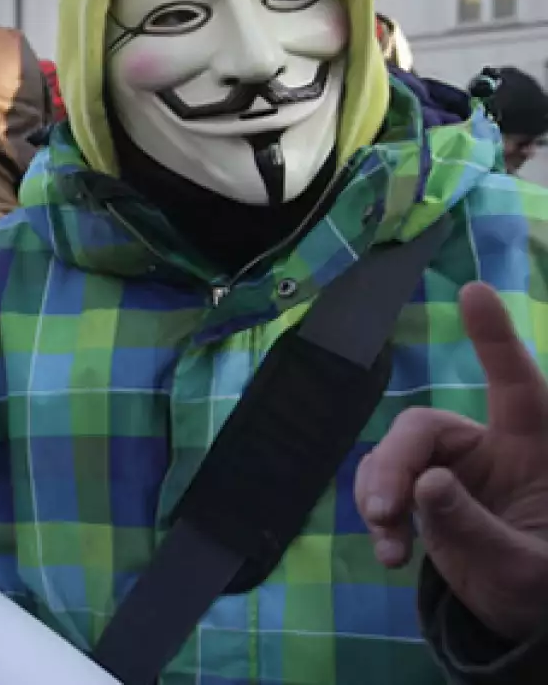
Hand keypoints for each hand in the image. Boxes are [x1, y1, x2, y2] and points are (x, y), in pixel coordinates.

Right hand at [355, 282, 547, 641]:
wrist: (521, 616)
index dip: (494, 339)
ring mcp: (450, 469)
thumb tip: (425, 484)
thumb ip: (475, 526)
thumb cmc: (540, 586)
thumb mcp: (521, 568)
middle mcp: (488, 448)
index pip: (517, 384)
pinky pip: (381, 485)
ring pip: (393, 455)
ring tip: (390, 546)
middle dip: (394, 465)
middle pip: (423, 428)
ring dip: (378, 494)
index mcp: (534, 448)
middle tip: (383, 512)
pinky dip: (375, 514)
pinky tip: (391, 553)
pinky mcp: (420, 492)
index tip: (473, 291)